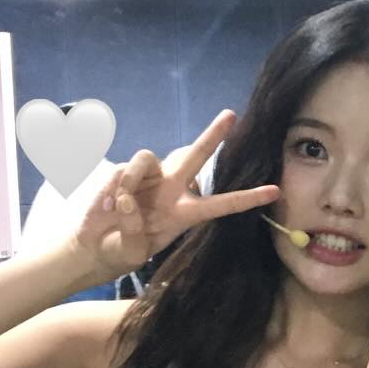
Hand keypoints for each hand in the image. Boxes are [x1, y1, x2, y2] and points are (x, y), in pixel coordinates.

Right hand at [70, 111, 279, 283]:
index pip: (221, 204)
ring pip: (147, 159)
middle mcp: (171, 191)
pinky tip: (107, 207)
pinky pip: (123, 172)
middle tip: (231, 114)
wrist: (93, 247)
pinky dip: (114, 189)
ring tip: (118, 206)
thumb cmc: (121, 253)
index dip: (247, 198)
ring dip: (131, 180)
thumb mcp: (132, 253)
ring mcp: (149, 179)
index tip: (274, 191)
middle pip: (196, 158)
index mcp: (183, 214)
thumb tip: (129, 200)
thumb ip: (133, 231)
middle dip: (213, 135)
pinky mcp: (125, 173)